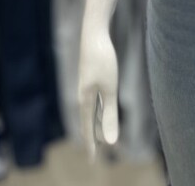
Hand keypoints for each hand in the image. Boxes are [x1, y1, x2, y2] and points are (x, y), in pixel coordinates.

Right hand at [77, 20, 119, 160]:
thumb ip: (110, 115)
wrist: (94, 33)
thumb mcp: (110, 89)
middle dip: (93, 137)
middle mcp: (82, 94)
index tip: (92, 161)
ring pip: (91, 111)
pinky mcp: (90, 77)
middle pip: (87, 121)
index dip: (91, 145)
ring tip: (102, 137)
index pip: (87, 128)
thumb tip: (111, 142)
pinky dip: (98, 110)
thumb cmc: (103, 60)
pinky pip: (93, 100)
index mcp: (84, 100)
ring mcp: (85, 85)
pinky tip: (103, 110)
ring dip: (97, 124)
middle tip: (96, 154)